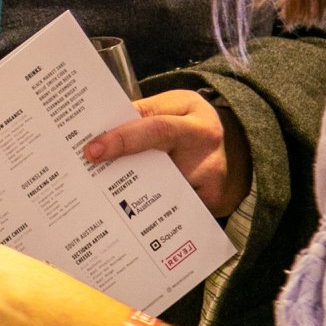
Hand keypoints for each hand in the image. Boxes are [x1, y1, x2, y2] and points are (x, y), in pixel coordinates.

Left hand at [83, 88, 251, 217]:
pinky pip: (174, 211)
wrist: (240, 150)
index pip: (156, 129)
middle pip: (157, 168)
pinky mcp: (213, 205)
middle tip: (85, 179)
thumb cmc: (194, 125)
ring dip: (129, 198)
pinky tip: (126, 219)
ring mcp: (212, 182)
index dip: (123, 140)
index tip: (92, 151)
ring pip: (162, 195)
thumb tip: (104, 127)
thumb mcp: (176, 106)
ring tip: (97, 198)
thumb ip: (145, 113)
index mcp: (195, 122)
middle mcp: (207, 154)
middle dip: (119, 175)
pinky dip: (150, 214)